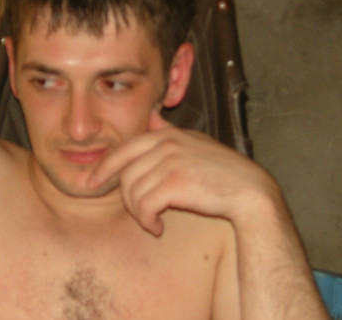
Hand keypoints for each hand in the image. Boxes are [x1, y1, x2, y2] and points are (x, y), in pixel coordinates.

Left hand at [88, 110, 277, 235]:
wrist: (249, 190)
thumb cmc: (222, 170)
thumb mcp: (194, 142)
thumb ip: (168, 129)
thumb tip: (151, 114)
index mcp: (167, 135)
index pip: (124, 148)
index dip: (104, 166)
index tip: (92, 182)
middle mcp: (166, 144)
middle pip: (125, 173)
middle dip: (126, 198)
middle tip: (139, 212)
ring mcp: (170, 162)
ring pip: (133, 192)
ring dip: (139, 213)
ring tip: (152, 220)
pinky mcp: (175, 183)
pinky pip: (145, 206)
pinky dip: (148, 221)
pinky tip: (158, 227)